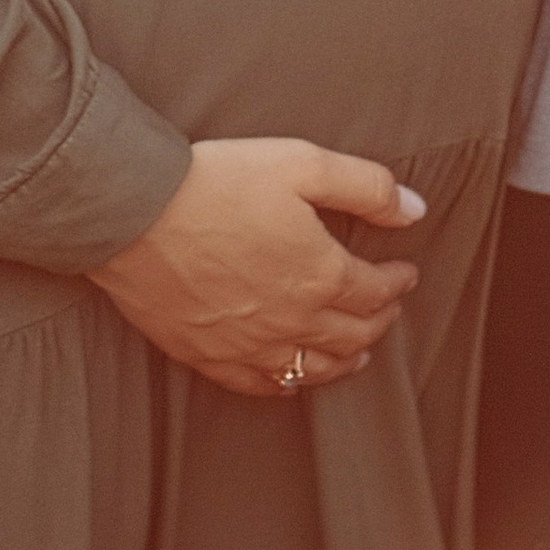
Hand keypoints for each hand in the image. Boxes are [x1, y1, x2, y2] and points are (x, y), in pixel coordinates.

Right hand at [90, 135, 425, 397]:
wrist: (135, 213)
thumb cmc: (217, 182)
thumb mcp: (302, 163)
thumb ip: (366, 187)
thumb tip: (415, 210)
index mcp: (321, 274)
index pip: (376, 290)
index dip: (397, 282)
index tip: (405, 271)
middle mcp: (292, 320)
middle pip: (352, 334)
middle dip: (379, 320)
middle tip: (388, 307)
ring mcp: (250, 346)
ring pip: (313, 368)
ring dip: (345, 359)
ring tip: (358, 352)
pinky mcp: (209, 357)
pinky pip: (260, 385)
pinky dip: (287, 383)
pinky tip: (292, 377)